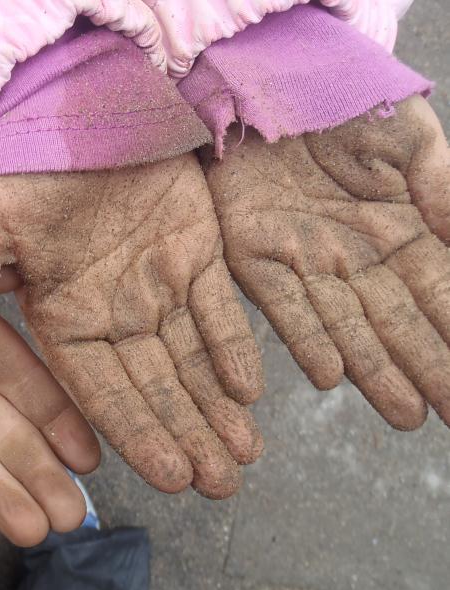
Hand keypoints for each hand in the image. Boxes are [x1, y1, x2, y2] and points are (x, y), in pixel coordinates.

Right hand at [0, 156, 264, 498]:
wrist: (64, 102)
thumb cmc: (11, 167)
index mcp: (60, 319)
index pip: (100, 390)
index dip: (135, 433)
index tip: (167, 477)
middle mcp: (110, 313)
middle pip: (154, 387)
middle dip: (187, 435)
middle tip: (222, 487)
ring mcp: (154, 284)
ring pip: (191, 359)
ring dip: (217, 408)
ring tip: (245, 460)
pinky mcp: (193, 252)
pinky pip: (218, 307)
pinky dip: (234, 346)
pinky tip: (251, 391)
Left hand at [205, 96, 449, 429]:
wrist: (273, 82)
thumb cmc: (348, 102)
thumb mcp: (410, 139)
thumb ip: (443, 190)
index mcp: (401, 230)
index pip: (439, 293)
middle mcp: (356, 256)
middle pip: (397, 321)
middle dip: (426, 368)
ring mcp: (306, 260)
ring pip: (346, 325)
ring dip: (375, 370)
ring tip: (406, 411)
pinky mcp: (255, 256)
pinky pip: (283, 304)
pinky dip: (307, 338)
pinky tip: (331, 374)